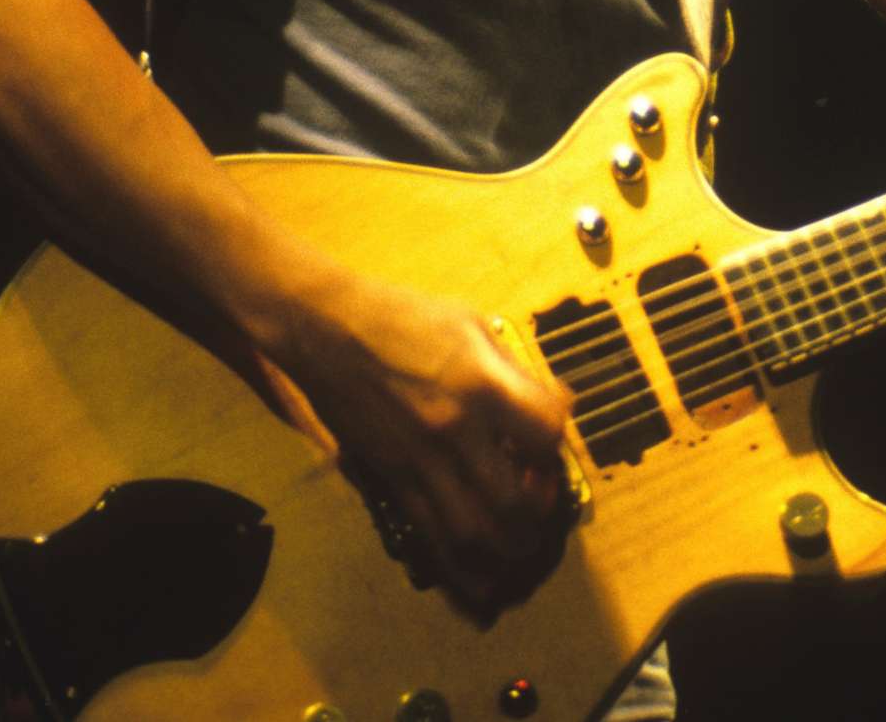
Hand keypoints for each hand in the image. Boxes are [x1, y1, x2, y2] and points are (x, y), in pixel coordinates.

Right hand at [270, 267, 573, 614]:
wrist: (327, 329)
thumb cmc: (404, 317)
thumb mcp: (471, 324)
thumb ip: (516, 371)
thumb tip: (558, 405)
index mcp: (479, 381)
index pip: (545, 430)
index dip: (558, 443)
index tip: (546, 443)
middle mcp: (453, 428)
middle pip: (515, 501)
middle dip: (539, 511)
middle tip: (537, 496)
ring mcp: (419, 460)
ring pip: (474, 535)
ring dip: (506, 547)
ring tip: (515, 531)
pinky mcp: (392, 479)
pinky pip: (431, 537)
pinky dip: (462, 566)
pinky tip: (480, 569)